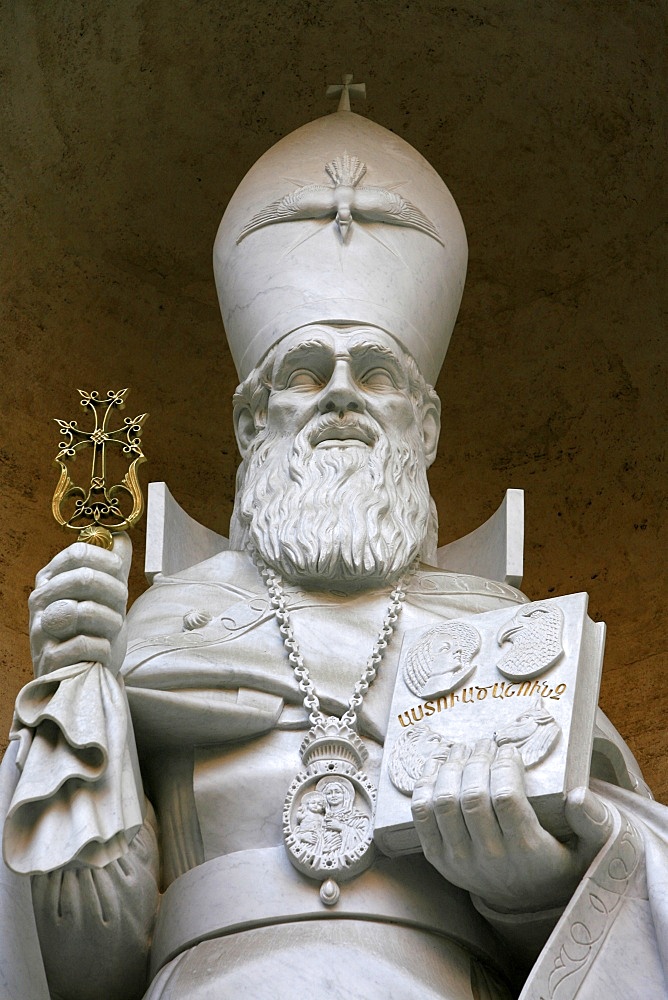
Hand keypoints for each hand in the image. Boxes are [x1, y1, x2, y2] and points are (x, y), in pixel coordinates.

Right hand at [28, 534, 131, 677]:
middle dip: (114, 591)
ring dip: (110, 619)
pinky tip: (102, 650)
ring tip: (113, 627)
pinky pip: (82, 644)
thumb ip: (113, 567)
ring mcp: (40, 630)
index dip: (106, 559)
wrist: (87, 677)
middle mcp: (39, 601)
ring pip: (82, 610)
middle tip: (122, 604)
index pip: (77, 553)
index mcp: (50, 579)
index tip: (120, 570)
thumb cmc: (94, 632)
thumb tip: (121, 537)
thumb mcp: (107, 597)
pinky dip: (102, 647)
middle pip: (84, 578)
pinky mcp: (48, 658)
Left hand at [411, 738, 612, 912]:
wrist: (528, 902)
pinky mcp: (439, 859)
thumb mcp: (593, 850)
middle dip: (477, 760)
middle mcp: (490, 858)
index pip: (505, 799)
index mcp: (527, 851)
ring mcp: (460, 860)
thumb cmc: (562, 863)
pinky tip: (438, 767)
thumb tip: (578, 795)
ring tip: (463, 750)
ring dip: (450, 768)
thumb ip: (594, 822)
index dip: (504, 767)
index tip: (510, 750)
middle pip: (472, 797)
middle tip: (485, 743)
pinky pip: (422, 817)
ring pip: (444, 803)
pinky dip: (424, 787)